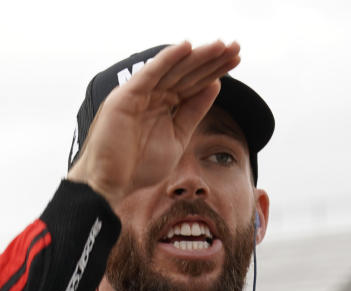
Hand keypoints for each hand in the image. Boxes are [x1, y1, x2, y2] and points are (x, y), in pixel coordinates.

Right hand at [68, 41, 240, 207]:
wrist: (113, 184)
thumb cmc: (140, 166)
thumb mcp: (178, 137)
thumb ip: (193, 112)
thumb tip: (214, 85)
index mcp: (165, 104)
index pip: (194, 83)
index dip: (215, 71)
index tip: (237, 59)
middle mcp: (153, 95)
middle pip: (187, 73)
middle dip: (211, 60)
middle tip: (235, 47)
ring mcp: (140, 94)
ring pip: (173, 70)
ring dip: (196, 56)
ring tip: (220, 45)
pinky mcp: (126, 97)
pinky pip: (150, 74)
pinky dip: (167, 60)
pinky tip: (187, 47)